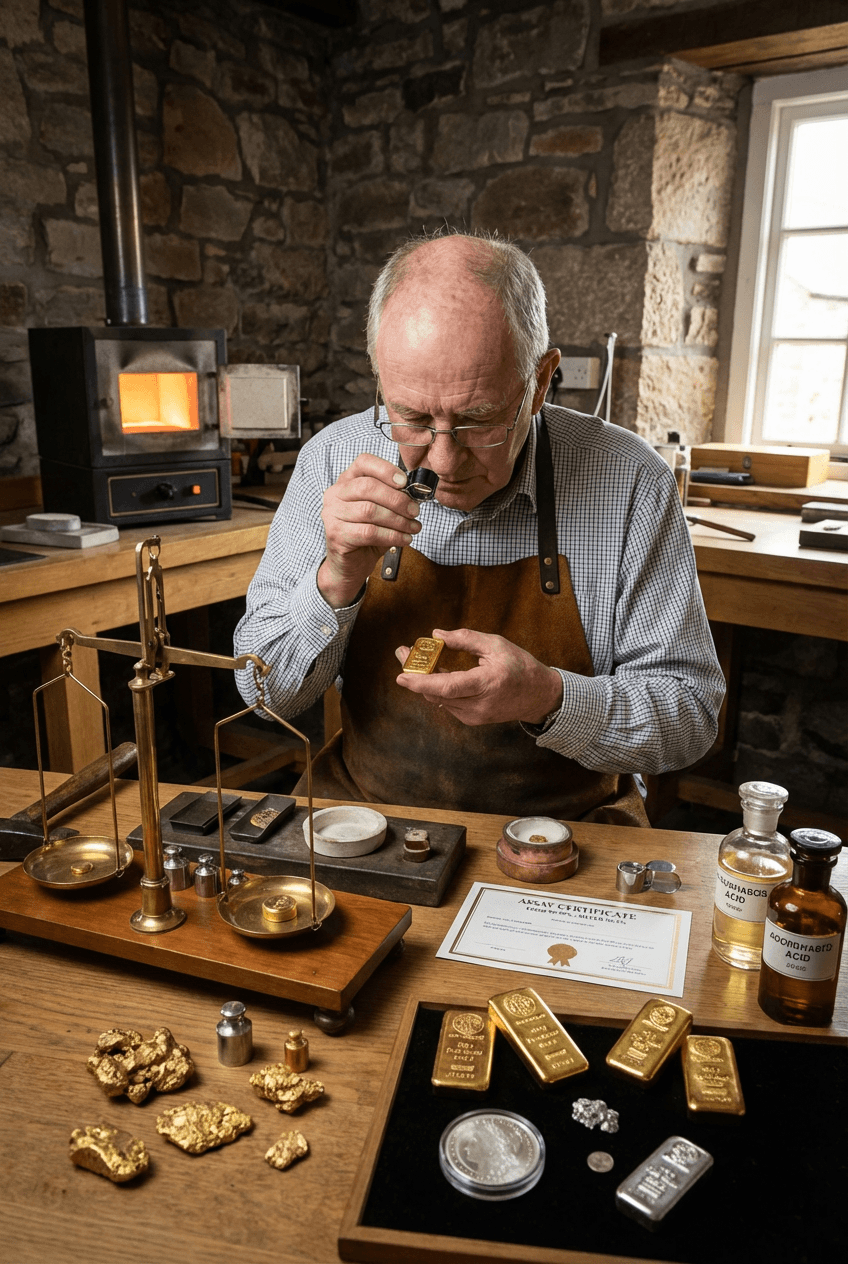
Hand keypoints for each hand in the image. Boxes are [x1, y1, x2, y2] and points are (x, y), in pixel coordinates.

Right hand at [317, 454, 421, 607]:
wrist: (350, 565)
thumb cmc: (367, 535)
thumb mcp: (381, 512)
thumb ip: (392, 499)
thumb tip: (416, 494)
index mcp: (346, 481)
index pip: (363, 462)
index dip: (386, 470)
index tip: (405, 483)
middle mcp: (335, 494)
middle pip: (368, 487)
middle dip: (397, 499)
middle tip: (414, 511)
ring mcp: (332, 514)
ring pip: (370, 510)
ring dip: (398, 520)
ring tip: (413, 528)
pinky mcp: (336, 535)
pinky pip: (369, 532)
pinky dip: (392, 536)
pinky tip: (404, 540)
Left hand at [394, 627, 562, 726]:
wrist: (537, 696)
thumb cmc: (519, 667)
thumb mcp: (496, 644)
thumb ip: (465, 639)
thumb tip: (437, 634)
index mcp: (487, 683)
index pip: (448, 686)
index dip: (422, 681)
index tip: (401, 675)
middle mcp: (479, 704)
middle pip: (437, 693)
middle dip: (415, 674)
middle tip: (402, 654)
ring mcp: (475, 715)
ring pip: (439, 699)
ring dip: (424, 680)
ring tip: (414, 659)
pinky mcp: (472, 719)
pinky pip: (447, 703)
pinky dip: (438, 688)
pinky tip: (436, 673)